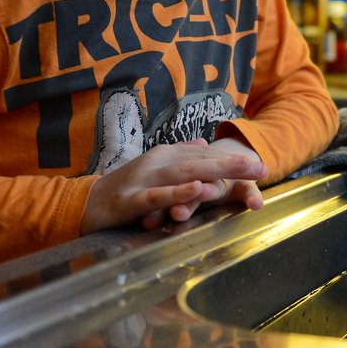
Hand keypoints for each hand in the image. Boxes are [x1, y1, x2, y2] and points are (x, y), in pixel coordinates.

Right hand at [80, 138, 266, 234]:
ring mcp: (144, 179)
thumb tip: (204, 143)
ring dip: (214, 172)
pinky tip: (199, 190)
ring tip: (241, 172)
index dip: (232, 159)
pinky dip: (179, 193)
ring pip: (184, 174)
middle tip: (261, 167)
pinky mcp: (132, 199)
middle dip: (232, 164)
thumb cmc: (126, 188)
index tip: (259, 165)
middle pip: (200, 161)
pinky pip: (159, 195)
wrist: (86, 203)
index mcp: (165, 155)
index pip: (203, 155)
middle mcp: (157, 162)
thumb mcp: (156, 169)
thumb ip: (180, 156)